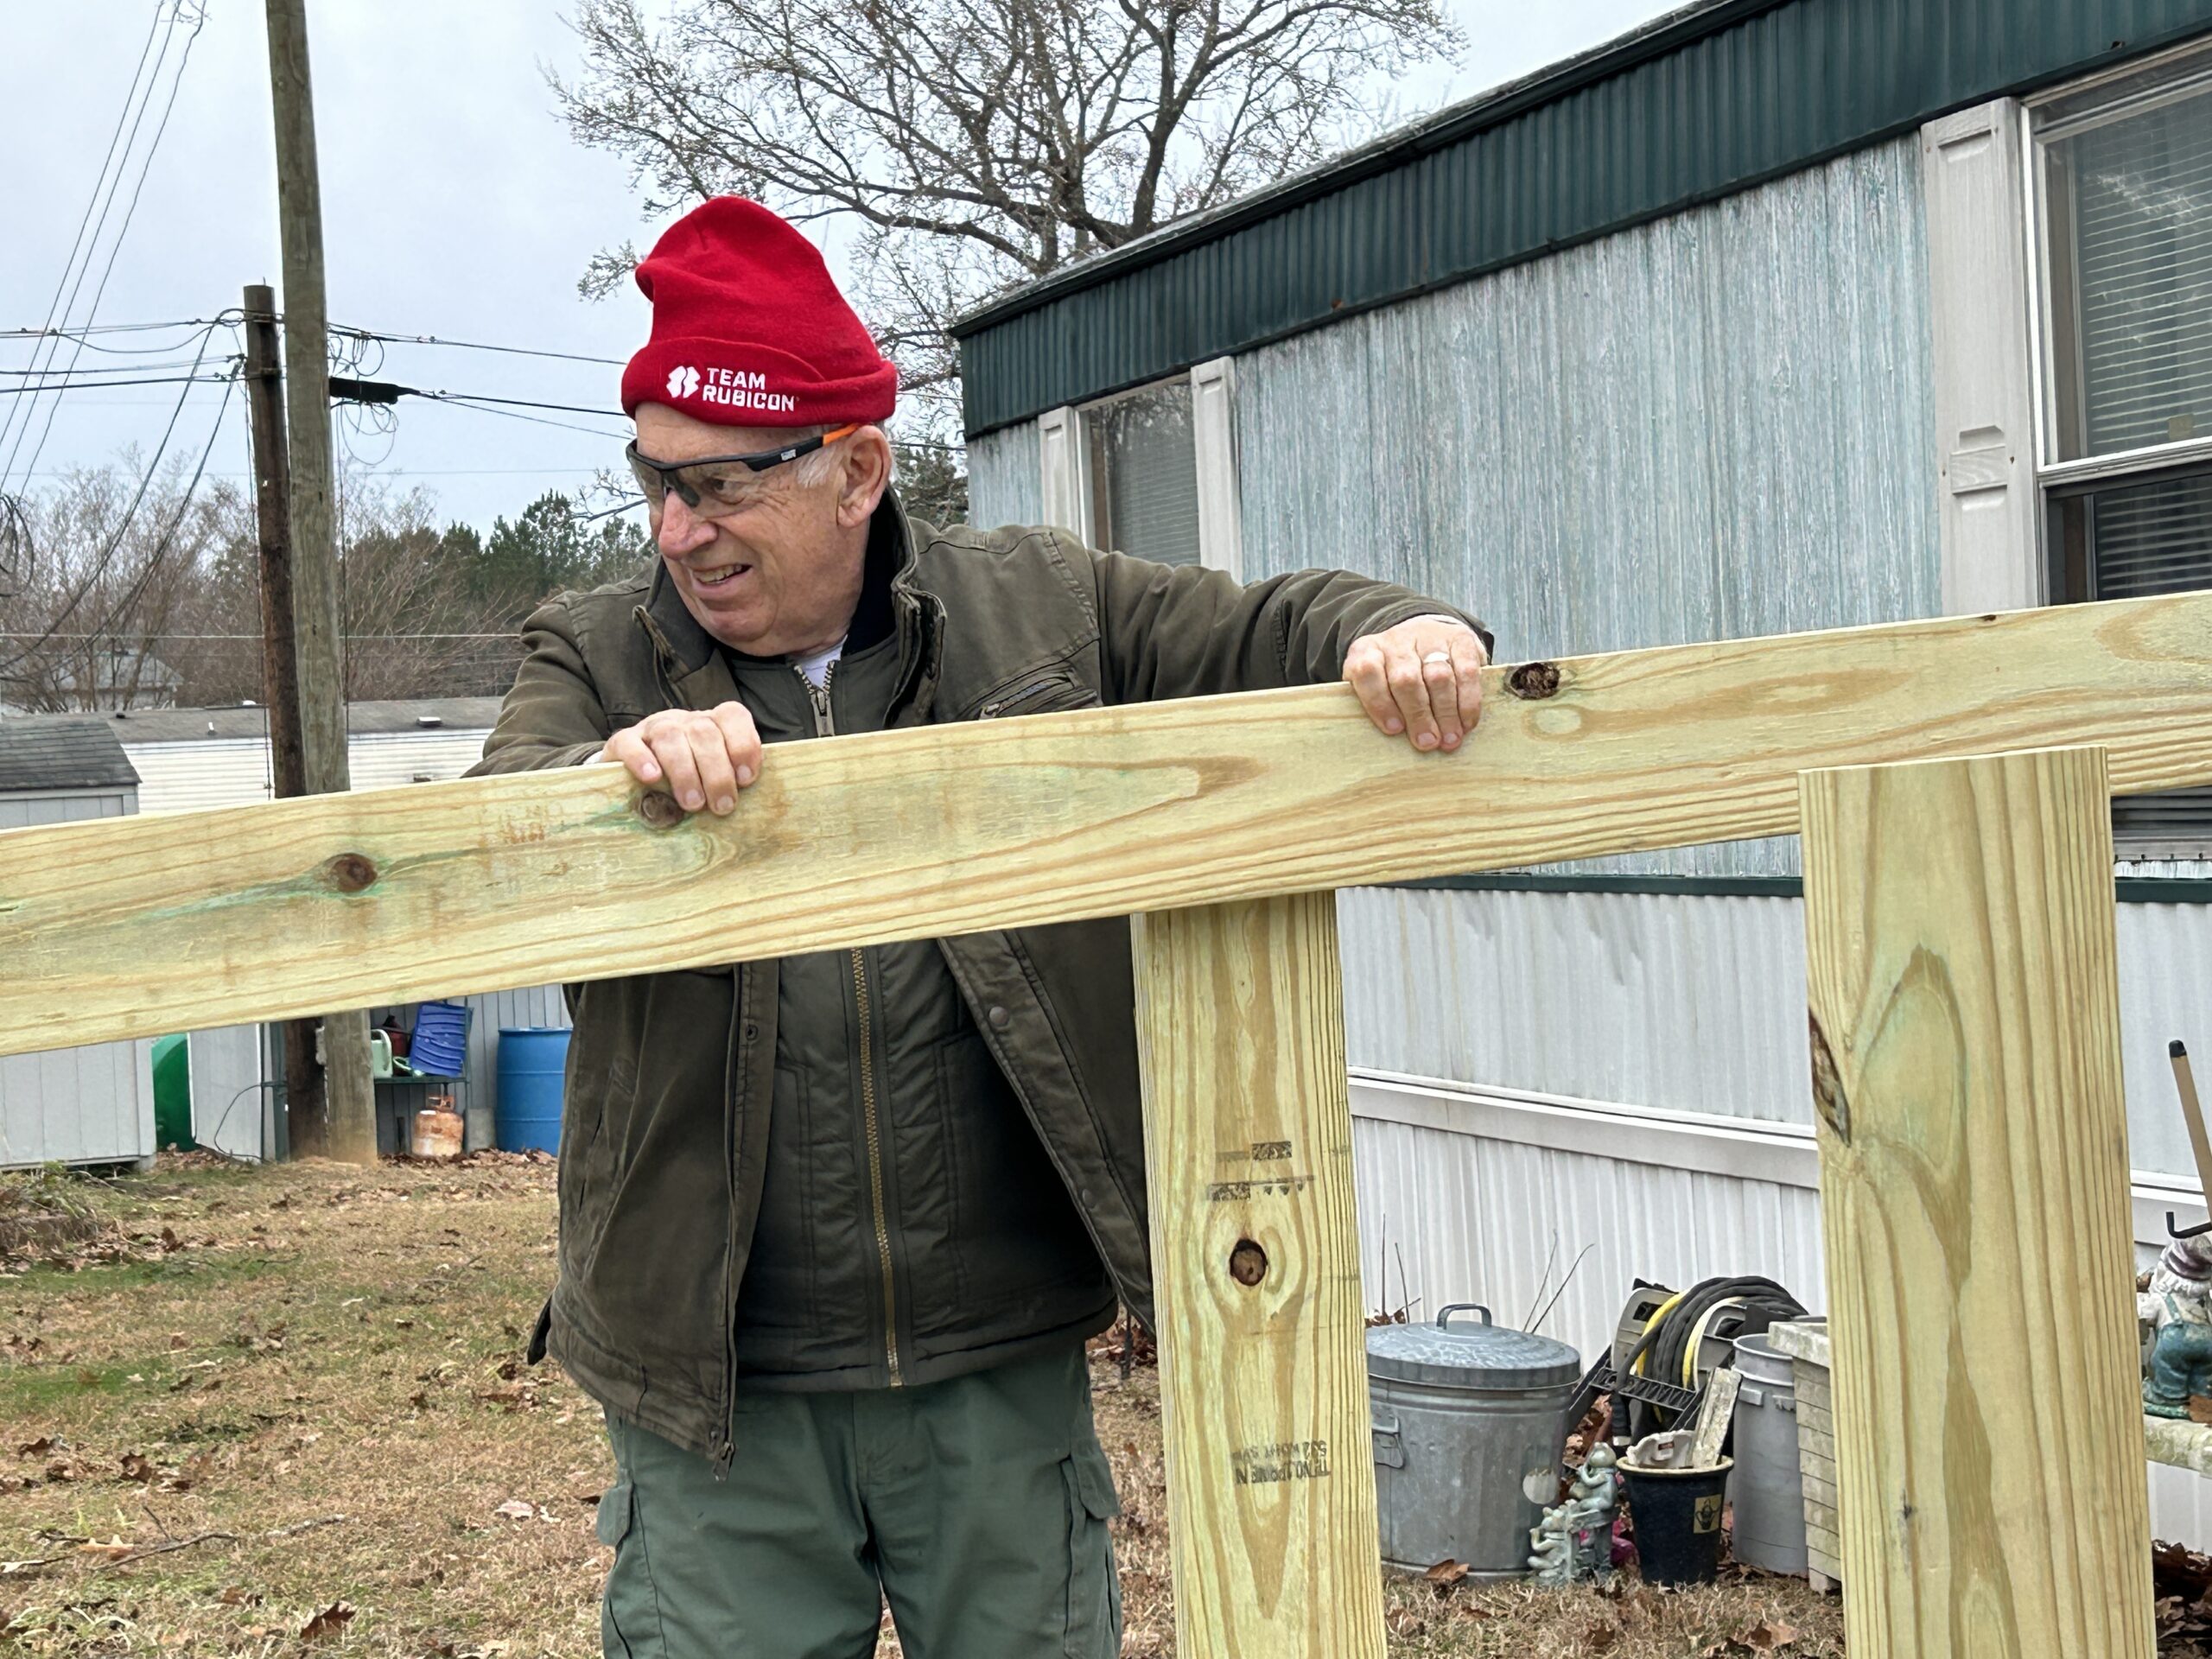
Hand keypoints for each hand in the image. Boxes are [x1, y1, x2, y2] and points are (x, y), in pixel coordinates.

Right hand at [603, 703, 763, 815]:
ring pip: (670, 736)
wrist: (634, 768)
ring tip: (693, 804)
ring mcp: (653, 727)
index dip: (744, 744)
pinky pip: (630, 743)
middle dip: (717, 772)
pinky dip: (642, 760)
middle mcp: (684, 720)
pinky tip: (652, 779)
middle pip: (704, 732)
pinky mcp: (623, 741)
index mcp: (711, 723)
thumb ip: (731, 778)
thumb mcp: (711, 774)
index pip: (733, 716)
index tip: (746, 779)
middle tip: (722, 806)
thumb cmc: (686, 776)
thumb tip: (756, 801)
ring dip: (685, 772)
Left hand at [1343, 615, 1488, 751]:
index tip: (1394, 729)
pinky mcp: (1460, 639)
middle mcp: (1398, 640)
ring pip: (1438, 677)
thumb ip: (1374, 706)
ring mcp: (1430, 637)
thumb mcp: (1374, 684)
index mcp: (1367, 650)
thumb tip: (1386, 740)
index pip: (1366, 671)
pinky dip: (1468, 702)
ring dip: (1446, 713)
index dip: (1379, 702)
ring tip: (1449, 739)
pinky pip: (1466, 672)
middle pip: (1406, 679)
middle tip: (1427, 742)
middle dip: (1418, 715)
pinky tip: (1466, 723)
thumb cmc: (1394, 674)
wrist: (1425, 636)